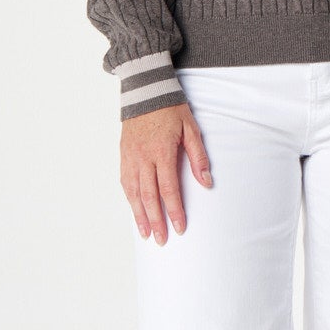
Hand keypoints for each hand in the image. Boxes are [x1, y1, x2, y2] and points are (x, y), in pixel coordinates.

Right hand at [121, 102, 212, 243]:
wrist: (145, 88)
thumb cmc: (171, 107)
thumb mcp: (191, 128)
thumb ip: (198, 156)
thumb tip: (206, 182)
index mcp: (161, 151)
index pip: (169, 188)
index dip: (174, 210)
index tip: (180, 228)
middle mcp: (143, 157)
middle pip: (148, 196)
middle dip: (155, 221)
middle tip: (161, 240)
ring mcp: (130, 156)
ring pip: (133, 192)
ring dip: (139, 215)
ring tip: (145, 233)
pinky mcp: (123, 153)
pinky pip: (124, 180)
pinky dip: (129, 198)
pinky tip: (134, 209)